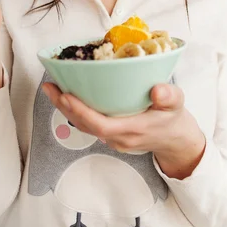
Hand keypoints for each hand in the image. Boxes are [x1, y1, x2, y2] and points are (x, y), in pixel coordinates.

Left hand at [43, 81, 205, 179]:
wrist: (176, 140)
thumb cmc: (173, 119)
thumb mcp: (177, 104)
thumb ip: (168, 97)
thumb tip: (157, 90)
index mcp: (133, 129)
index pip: (101, 124)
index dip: (81, 111)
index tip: (66, 95)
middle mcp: (119, 138)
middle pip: (85, 125)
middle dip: (65, 106)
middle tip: (50, 86)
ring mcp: (113, 139)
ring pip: (84, 125)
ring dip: (67, 108)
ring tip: (52, 88)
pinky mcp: (111, 135)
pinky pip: (89, 124)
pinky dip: (76, 110)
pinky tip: (68, 96)